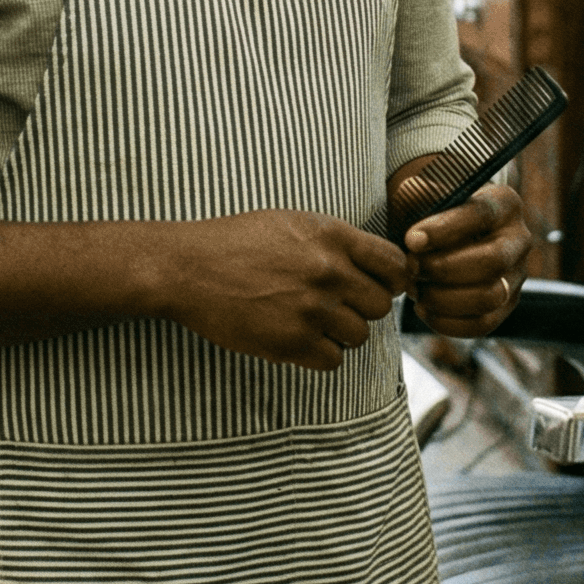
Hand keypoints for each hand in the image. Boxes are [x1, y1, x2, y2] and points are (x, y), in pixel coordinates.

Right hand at [164, 211, 410, 373]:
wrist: (188, 267)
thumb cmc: (237, 241)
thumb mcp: (293, 223)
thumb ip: (337, 242)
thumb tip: (380, 267)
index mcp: (332, 237)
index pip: (395, 265)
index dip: (393, 279)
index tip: (378, 285)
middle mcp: (328, 272)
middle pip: (381, 305)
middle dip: (362, 307)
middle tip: (335, 305)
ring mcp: (310, 309)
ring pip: (358, 335)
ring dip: (340, 333)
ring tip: (310, 320)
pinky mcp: (291, 342)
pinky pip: (332, 360)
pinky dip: (319, 354)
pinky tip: (297, 337)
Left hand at [389, 166, 532, 339]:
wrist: (443, 237)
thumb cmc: (433, 211)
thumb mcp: (425, 194)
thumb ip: (419, 193)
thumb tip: (413, 190)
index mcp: (504, 203)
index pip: (480, 215)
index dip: (444, 230)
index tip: (411, 240)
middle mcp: (519, 239)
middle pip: (492, 262)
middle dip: (444, 268)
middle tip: (411, 267)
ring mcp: (516, 276)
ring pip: (490, 297)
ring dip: (444, 298)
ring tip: (415, 288)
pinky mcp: (506, 306)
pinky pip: (483, 324)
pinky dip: (447, 322)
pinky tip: (423, 307)